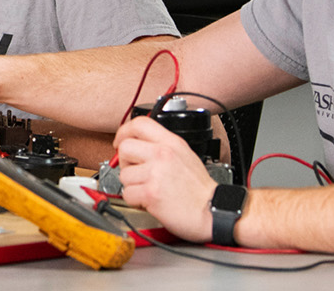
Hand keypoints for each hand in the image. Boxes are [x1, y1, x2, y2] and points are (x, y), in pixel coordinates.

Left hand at [113, 115, 217, 242]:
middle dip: (126, 162)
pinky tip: (149, 200)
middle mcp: (162, 154)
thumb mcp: (185, 155)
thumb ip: (162, 146)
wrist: (213, 210)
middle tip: (137, 172)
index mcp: (171, 143)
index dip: (124, 132)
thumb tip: (137, 145)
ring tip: (149, 189)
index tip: (120, 142)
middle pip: (125, 148)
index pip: (139, 123)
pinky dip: (135, 201)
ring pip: (124, 174)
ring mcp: (156, 173)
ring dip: (132, 185)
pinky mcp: (151, 193)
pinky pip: (127, 194)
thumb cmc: (200, 189)